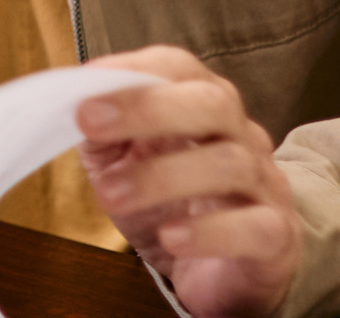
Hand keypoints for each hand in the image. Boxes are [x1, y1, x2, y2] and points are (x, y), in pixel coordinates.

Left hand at [77, 46, 300, 317]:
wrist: (223, 272)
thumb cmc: (171, 205)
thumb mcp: (124, 162)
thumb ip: (100, 133)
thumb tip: (62, 104)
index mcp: (203, 106)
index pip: (179, 68)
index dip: (135, 69)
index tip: (85, 80)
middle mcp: (241, 135)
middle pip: (212, 103)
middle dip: (148, 107)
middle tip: (88, 121)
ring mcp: (265, 183)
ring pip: (229, 164)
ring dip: (162, 175)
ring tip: (108, 194)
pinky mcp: (277, 236)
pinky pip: (254, 227)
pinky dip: (210, 231)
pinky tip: (171, 237)